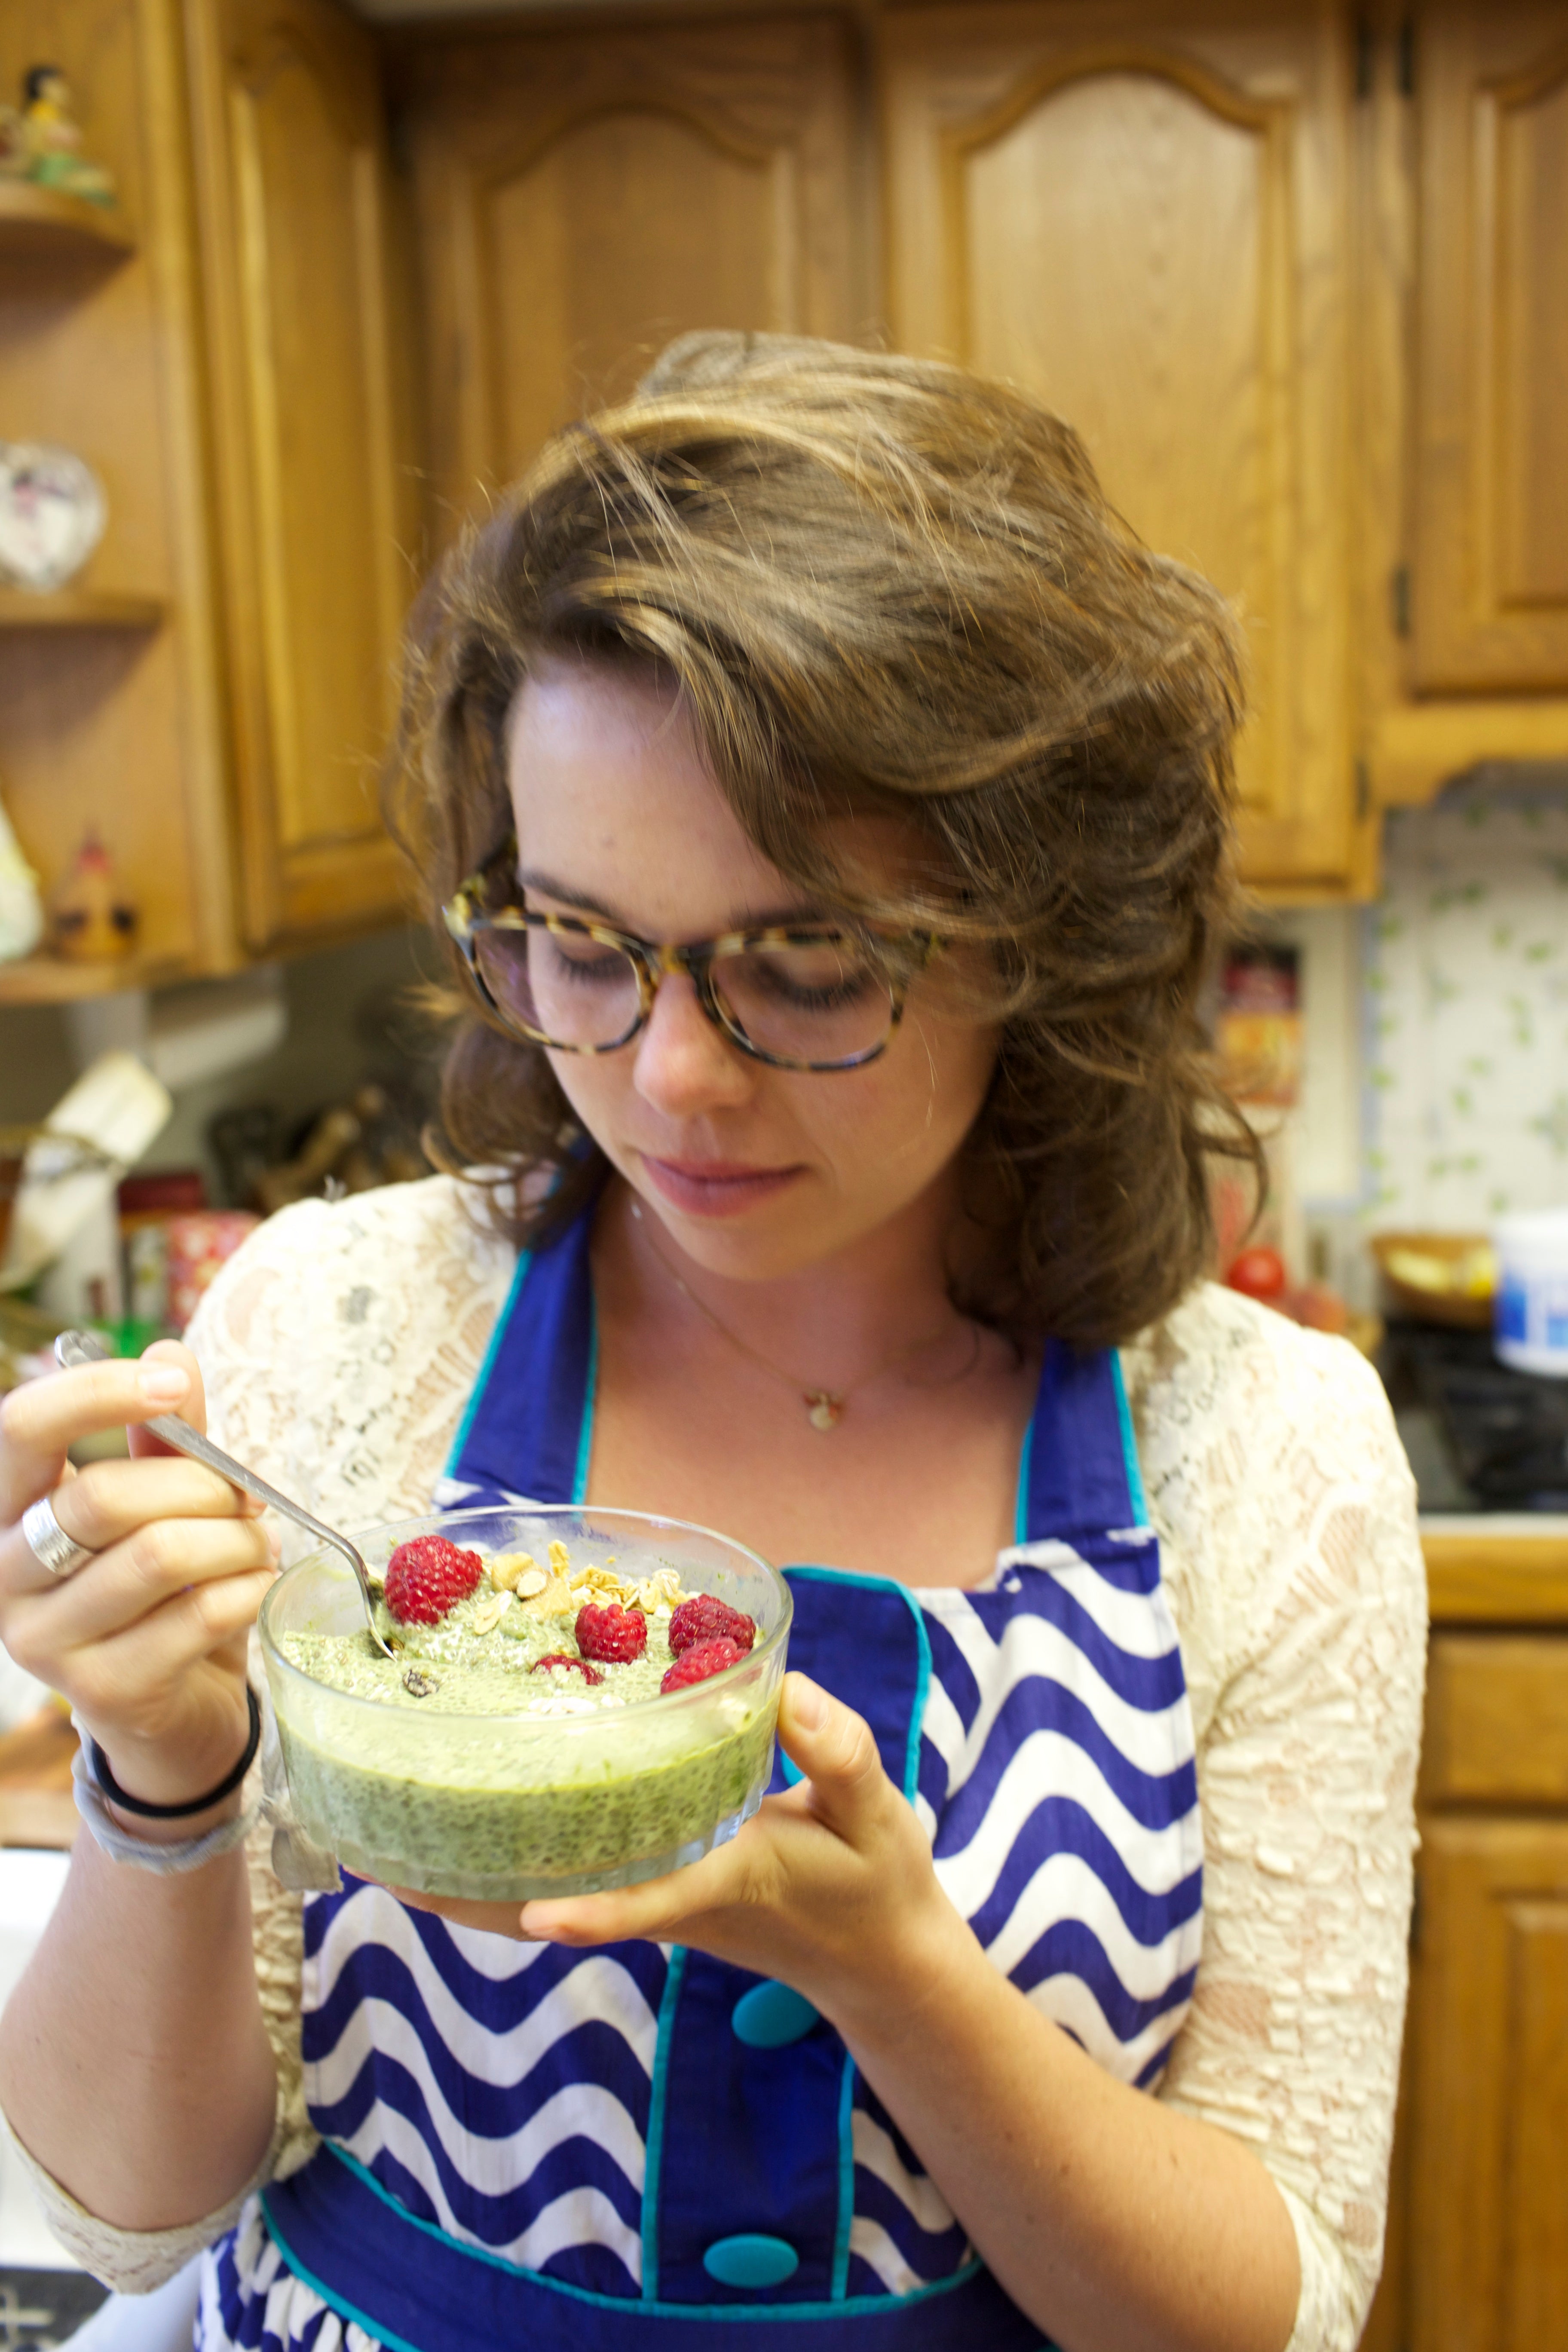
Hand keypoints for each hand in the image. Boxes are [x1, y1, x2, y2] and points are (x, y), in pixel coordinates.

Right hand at [0, 1342, 278, 1828]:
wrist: (171, 1710)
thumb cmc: (163, 1590)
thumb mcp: (164, 1501)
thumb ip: (165, 1434)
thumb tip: (170, 1352)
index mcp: (12, 1511)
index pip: (21, 1429)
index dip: (96, 1393)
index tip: (171, 1386)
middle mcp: (8, 1574)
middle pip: (106, 1497)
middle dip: (202, 1486)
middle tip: (247, 1499)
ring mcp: (46, 1641)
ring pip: (157, 1555)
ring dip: (236, 1540)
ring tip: (260, 1544)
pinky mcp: (102, 1691)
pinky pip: (196, 1614)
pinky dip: (247, 1589)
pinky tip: (256, 1586)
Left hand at [392, 1672, 972, 2033]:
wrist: (875, 1956)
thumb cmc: (875, 1884)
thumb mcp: (880, 1817)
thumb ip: (842, 1756)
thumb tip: (788, 1689)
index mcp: (727, 1883)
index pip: (654, 1902)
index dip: (599, 1912)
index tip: (537, 1917)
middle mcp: (671, 1898)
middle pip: (552, 1910)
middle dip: (465, 1895)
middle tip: (374, 1858)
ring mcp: (651, 1897)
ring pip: (539, 1902)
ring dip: (460, 1885)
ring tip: (372, 1844)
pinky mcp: (648, 1885)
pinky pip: (560, 1879)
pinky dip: (498, 1865)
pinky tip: (453, 1828)